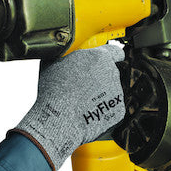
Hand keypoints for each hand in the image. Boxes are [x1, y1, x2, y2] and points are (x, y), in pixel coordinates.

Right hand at [14, 45, 124, 170]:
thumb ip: (65, 54)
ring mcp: (117, 92)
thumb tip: (61, 51)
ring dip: (98, 94)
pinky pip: (109, 107)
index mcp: (99, 56)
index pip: (115, 51)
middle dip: (98, 77)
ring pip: (109, 90)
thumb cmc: (54, 90)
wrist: (58, 120)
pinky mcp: (117, 110)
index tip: (104, 61)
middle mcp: (112, 72)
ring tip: (79, 101)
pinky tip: (85, 112)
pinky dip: (100, 110)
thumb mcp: (53, 63)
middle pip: (109, 72)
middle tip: (81, 85)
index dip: (110, 56)